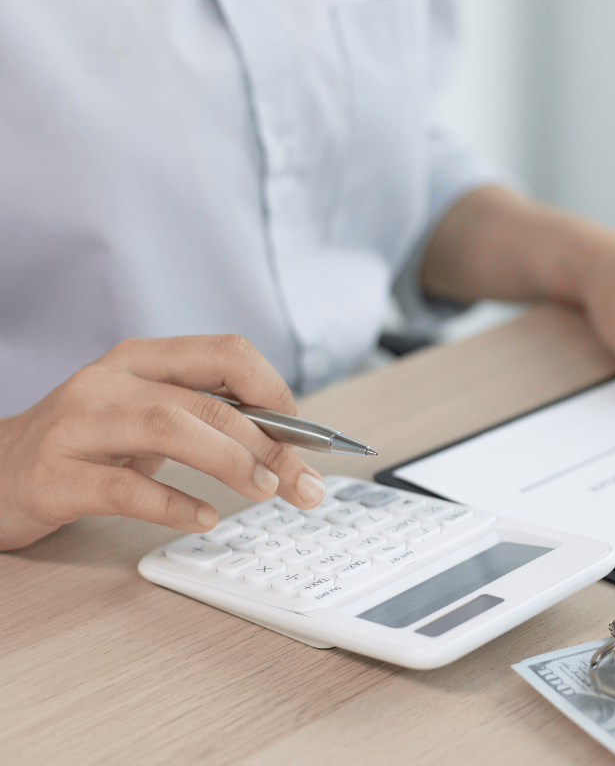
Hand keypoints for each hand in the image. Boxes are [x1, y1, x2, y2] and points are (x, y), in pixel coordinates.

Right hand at [0, 335, 325, 550]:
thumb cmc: (85, 444)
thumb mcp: (146, 415)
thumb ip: (206, 416)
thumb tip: (289, 442)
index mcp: (142, 359)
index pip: (226, 352)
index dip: (274, 389)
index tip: (303, 433)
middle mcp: (109, 382)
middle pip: (208, 401)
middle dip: (269, 444)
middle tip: (302, 483)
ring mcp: (78, 426)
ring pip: (170, 428)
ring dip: (230, 461)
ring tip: (264, 491)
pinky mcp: (55, 476)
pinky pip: (124, 488)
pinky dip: (174, 504)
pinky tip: (205, 518)